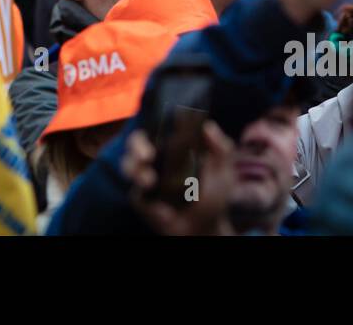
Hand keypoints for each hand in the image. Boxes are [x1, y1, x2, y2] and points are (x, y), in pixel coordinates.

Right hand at [122, 123, 236, 235]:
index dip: (151, 125)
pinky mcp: (141, 200)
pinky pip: (136, 194)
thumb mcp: (224, 172)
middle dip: (136, 147)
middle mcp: (156, 161)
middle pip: (135, 146)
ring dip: (135, 171)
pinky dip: (148, 200)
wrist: (205, 228)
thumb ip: (221, 148)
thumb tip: (208, 126)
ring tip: (149, 181)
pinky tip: (165, 211)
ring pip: (128, 166)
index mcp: (172, 150)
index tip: (158, 128)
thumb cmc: (214, 197)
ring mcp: (146, 180)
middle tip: (147, 155)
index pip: (156, 131)